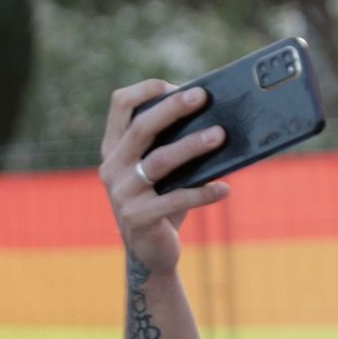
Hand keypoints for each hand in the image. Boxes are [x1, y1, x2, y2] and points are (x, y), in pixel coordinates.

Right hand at [98, 80, 229, 273]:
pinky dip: (203, 193)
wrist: (150, 252)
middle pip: (141, 128)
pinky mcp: (138, 218)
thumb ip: (172, 147)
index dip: (145, 91)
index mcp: (114, 148)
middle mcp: (112, 167)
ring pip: (160, 162)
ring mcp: (122, 193)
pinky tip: (225, 189)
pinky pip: (176, 200)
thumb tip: (215, 119)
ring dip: (192, 146)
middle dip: (173, 109)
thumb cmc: (162, 202)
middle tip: (202, 97)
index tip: (175, 86)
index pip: (119, 105)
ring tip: (220, 136)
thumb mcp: (161, 173)